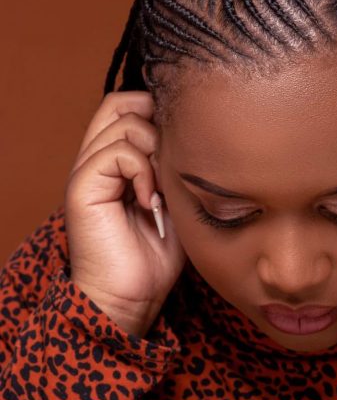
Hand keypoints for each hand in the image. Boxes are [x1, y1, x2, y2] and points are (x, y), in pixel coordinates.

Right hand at [64, 91, 186, 336]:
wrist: (133, 296)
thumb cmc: (157, 254)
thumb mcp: (177, 198)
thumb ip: (176, 163)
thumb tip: (192, 132)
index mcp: (116, 159)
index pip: (131, 104)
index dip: (160, 114)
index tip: (182, 150)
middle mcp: (97, 158)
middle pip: (122, 102)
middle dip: (158, 125)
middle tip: (171, 165)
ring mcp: (87, 170)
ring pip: (124, 122)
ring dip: (154, 152)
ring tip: (161, 190)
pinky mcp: (82, 187)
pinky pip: (116, 152)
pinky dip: (142, 172)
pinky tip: (150, 202)